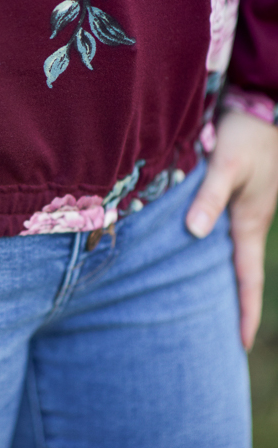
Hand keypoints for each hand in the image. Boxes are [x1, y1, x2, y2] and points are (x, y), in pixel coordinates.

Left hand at [186, 111, 277, 350]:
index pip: (248, 279)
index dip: (243, 312)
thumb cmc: (244, 135)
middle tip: (212, 335)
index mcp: (249, 223)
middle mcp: (246, 221)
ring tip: (195, 304)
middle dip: (229, 303)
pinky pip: (218, 231)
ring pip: (226, 252)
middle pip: (237, 272)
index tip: (238, 344)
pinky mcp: (232, 194)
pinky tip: (188, 254)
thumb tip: (195, 234)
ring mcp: (241, 208)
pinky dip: (207, 250)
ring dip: (217, 277)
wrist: (260, 103)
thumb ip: (209, 198)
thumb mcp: (226, 167)